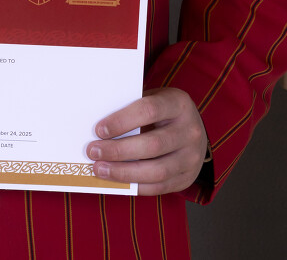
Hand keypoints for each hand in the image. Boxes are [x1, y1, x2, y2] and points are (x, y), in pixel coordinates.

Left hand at [87, 87, 208, 195]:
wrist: (194, 131)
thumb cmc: (164, 113)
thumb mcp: (154, 100)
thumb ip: (132, 109)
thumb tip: (98, 128)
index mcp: (179, 103)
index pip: (149, 110)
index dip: (122, 121)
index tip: (99, 130)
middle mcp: (190, 131)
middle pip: (152, 144)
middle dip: (118, 150)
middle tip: (93, 152)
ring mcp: (192, 157)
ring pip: (156, 170)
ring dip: (124, 172)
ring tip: (100, 169)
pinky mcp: (187, 178)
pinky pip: (159, 187)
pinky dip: (135, 185)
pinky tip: (116, 181)